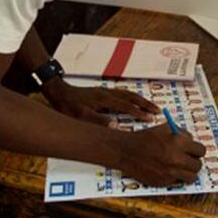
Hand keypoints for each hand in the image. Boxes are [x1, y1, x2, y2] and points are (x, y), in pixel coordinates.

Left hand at [43, 78, 158, 126]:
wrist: (59, 92)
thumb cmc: (69, 107)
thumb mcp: (81, 117)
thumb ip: (99, 121)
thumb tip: (117, 125)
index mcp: (104, 99)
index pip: (126, 106)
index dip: (139, 112)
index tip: (151, 118)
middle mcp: (108, 93)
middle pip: (131, 96)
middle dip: (145, 103)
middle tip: (158, 110)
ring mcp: (106, 91)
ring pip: (128, 93)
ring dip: (140, 99)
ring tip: (151, 106)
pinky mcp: (103, 92)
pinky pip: (123, 93)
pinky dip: (132, 97)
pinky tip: (134, 101)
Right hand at [117, 124, 204, 186]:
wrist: (126, 151)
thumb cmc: (146, 138)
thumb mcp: (165, 128)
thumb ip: (182, 134)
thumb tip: (192, 142)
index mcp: (179, 143)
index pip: (201, 150)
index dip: (197, 151)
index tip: (193, 152)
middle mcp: (176, 159)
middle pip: (198, 165)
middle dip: (194, 162)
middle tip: (188, 160)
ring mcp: (170, 172)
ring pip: (191, 177)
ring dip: (188, 172)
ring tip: (181, 168)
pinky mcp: (163, 182)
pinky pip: (178, 182)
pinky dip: (176, 178)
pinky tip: (168, 171)